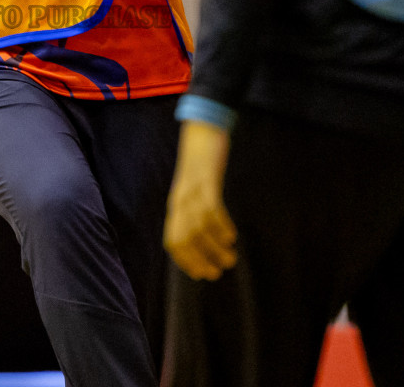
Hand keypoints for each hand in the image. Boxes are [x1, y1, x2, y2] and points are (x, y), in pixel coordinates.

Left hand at [164, 121, 237, 280]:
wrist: (202, 129)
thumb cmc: (201, 162)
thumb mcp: (194, 188)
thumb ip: (194, 209)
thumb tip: (203, 236)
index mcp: (176, 204)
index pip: (173, 241)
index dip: (185, 261)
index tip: (201, 274)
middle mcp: (181, 200)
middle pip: (184, 238)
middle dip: (200, 260)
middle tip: (217, 272)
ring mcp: (192, 190)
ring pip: (199, 228)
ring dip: (214, 248)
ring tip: (230, 259)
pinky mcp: (207, 180)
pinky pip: (211, 209)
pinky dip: (221, 226)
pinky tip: (231, 235)